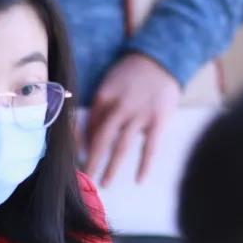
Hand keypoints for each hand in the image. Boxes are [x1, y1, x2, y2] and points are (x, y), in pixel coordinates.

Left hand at [84, 53, 180, 185]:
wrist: (163, 58)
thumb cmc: (133, 73)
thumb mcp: (110, 83)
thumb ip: (101, 108)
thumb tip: (90, 135)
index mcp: (104, 97)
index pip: (89, 126)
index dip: (82, 145)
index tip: (78, 160)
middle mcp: (119, 107)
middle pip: (101, 140)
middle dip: (91, 162)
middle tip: (84, 180)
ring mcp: (139, 115)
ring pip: (121, 146)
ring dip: (111, 167)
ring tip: (104, 183)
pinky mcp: (158, 121)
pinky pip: (150, 147)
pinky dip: (144, 165)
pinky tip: (139, 180)